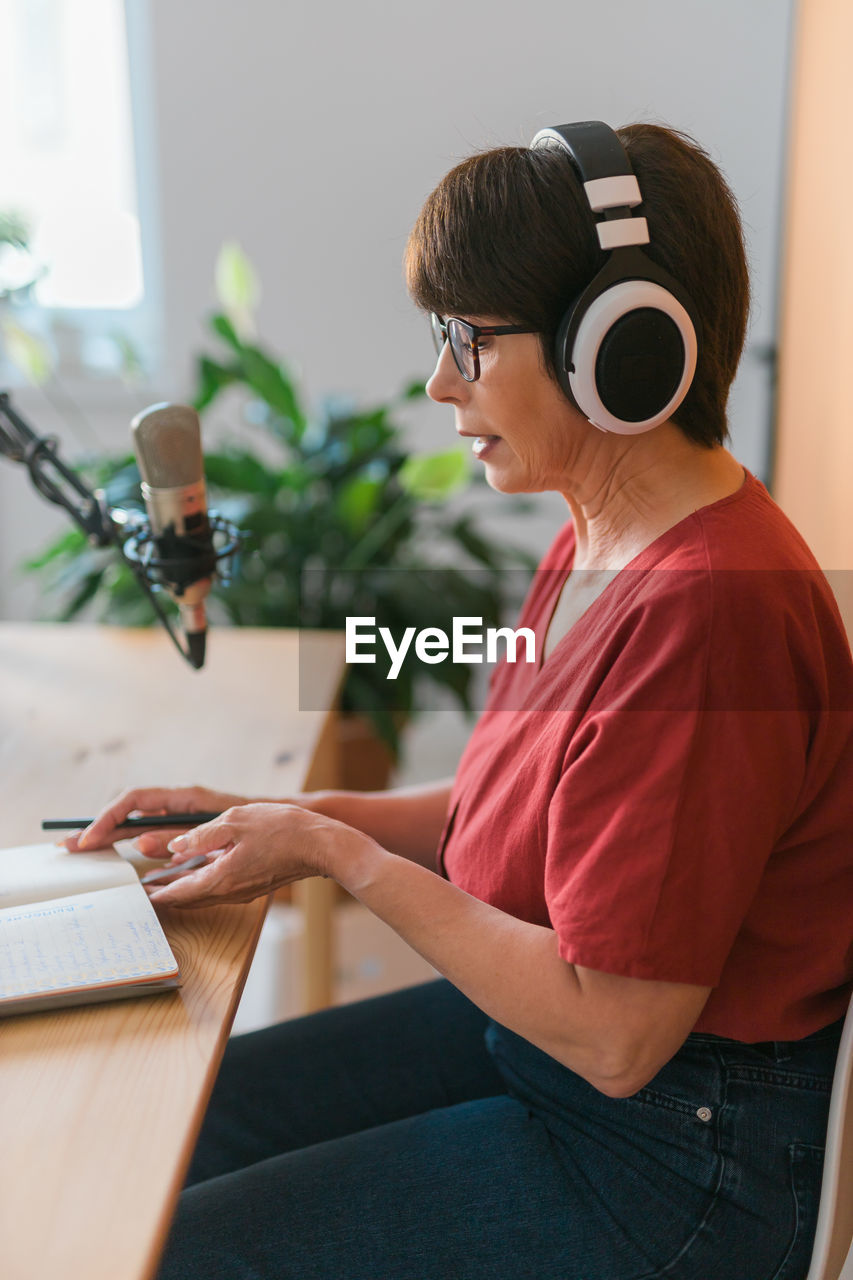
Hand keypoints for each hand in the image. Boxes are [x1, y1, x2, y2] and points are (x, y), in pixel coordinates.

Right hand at [64, 785, 255, 854]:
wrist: (284, 829)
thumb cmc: (254, 824)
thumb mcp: (215, 830)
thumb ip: (178, 836)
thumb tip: (141, 843)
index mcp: (182, 798)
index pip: (134, 802)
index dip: (108, 818)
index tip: (90, 838)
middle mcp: (177, 805)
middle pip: (129, 813)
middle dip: (99, 828)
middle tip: (69, 845)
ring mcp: (180, 818)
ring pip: (136, 824)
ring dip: (110, 837)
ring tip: (82, 849)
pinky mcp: (185, 833)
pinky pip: (151, 836)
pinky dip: (131, 844)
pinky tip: (116, 855)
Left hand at [144, 803, 374, 908]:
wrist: (320, 844)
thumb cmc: (282, 830)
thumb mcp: (235, 821)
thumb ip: (201, 835)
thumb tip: (176, 845)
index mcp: (221, 878)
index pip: (178, 893)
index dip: (156, 893)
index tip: (138, 894)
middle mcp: (229, 891)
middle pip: (188, 899)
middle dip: (165, 894)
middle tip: (144, 889)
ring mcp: (243, 891)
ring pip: (204, 896)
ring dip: (182, 890)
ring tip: (163, 882)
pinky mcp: (253, 885)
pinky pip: (219, 889)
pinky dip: (201, 884)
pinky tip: (198, 871)